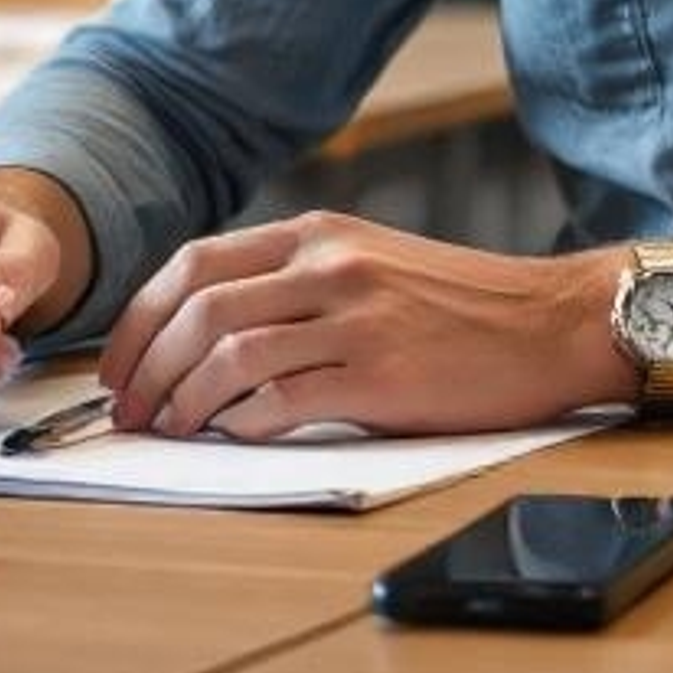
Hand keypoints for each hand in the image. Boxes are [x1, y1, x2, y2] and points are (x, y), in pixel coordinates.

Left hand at [98, 211, 602, 439]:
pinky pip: (283, 402)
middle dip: (145, 366)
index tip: (118, 366)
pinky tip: (234, 440)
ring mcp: (355, 318)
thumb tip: (207, 336)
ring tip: (171, 432)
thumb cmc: (462, 306)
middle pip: (198, 309)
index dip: (140, 319)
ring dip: (183, 403)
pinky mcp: (381, 376)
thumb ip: (295, 282)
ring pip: (228, 356)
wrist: (554, 322)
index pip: (194, 264)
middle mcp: (328, 265)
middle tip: (129, 411)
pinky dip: (243, 426)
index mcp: (317, 233)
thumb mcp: (369, 264)